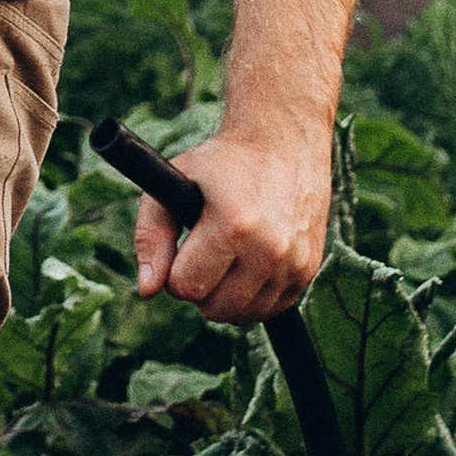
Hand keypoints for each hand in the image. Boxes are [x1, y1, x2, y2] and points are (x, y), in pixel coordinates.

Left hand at [131, 126, 328, 324]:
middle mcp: (270, 248)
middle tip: (202, 255)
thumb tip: (147, 290)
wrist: (283, 141)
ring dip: (226, 295)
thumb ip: (151, 235)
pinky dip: (253, 296)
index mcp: (233, 224)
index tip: (182, 250)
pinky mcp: (308, 269)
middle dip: (199, 287)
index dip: (174, 273)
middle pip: (215, 309)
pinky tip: (248, 263)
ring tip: (225, 258)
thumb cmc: (222, 162)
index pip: (187, 287)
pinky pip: (270, 309)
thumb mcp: (175, 181)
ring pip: (243, 315)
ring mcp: (294, 262)